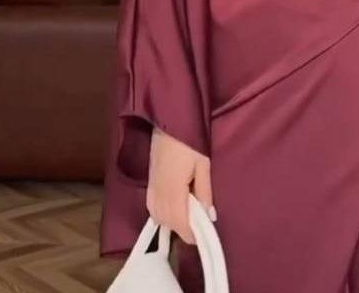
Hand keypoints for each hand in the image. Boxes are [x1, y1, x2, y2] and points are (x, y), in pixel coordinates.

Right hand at [146, 127, 213, 244]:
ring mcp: (151, 185)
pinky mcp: (149, 180)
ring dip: (171, 222)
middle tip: (197, 227)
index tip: (202, 237)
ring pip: (157, 215)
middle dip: (181, 228)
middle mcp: (159, 191)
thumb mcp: (203, 164)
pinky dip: (160, 213)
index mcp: (173, 189)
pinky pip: (151, 205)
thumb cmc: (191, 140)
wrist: (170, 121)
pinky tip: (172, 208)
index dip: (190, 233)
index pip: (179, 222)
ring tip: (187, 217)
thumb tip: (209, 215)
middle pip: (167, 221)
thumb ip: (205, 191)